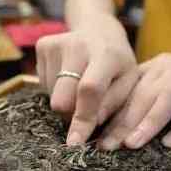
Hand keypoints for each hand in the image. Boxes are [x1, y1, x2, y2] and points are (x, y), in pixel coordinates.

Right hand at [35, 14, 138, 144]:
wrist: (98, 28)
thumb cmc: (117, 62)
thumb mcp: (128, 82)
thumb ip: (114, 104)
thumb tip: (93, 123)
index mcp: (106, 54)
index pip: (89, 90)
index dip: (82, 118)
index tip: (75, 142)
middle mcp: (78, 45)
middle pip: (62, 97)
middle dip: (72, 114)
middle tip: (86, 108)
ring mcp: (56, 43)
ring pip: (52, 95)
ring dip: (66, 100)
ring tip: (80, 84)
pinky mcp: (42, 45)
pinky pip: (43, 85)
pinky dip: (57, 89)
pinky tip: (69, 76)